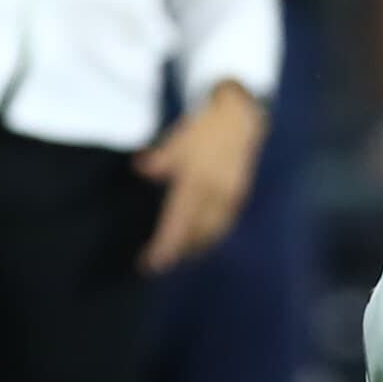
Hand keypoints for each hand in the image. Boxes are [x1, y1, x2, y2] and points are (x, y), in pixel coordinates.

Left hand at [135, 84, 265, 267]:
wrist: (242, 117)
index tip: (150, 263)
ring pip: (212, 233)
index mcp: (198, 180)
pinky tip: (199, 240)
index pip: (178, 222)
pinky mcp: (239, 197)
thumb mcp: (180, 138)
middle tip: (158, 263)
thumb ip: (162, 158)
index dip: (165, 246)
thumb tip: (140, 169)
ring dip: (195, 248)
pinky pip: (223, 225)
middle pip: (196, 235)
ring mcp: (231, 197)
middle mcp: (216, 194)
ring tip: (178, 255)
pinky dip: (209, 237)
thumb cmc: (206, 127)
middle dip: (179, 252)